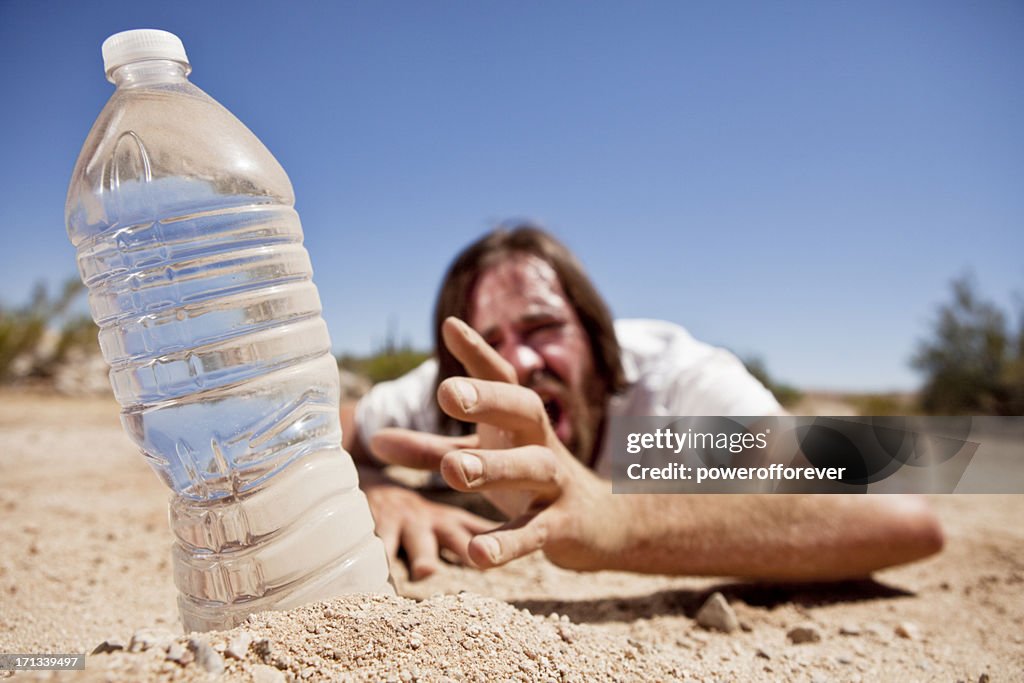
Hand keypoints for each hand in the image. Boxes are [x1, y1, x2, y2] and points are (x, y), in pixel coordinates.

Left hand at [372, 317, 628, 570]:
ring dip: (496, 466)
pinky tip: (476, 556)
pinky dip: (508, 543)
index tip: (450, 326)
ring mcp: (557, 483)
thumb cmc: (529, 482)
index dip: (478, 353)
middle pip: (524, 410)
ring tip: (453, 470)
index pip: (502, 378)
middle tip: (447, 392)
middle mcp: (541, 442)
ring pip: (533, 466)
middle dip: (489, 399)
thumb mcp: (481, 461)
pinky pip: (536, 533)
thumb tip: (375, 440)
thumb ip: (431, 452)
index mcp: (518, 421)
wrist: (601, 525)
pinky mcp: (564, 526)